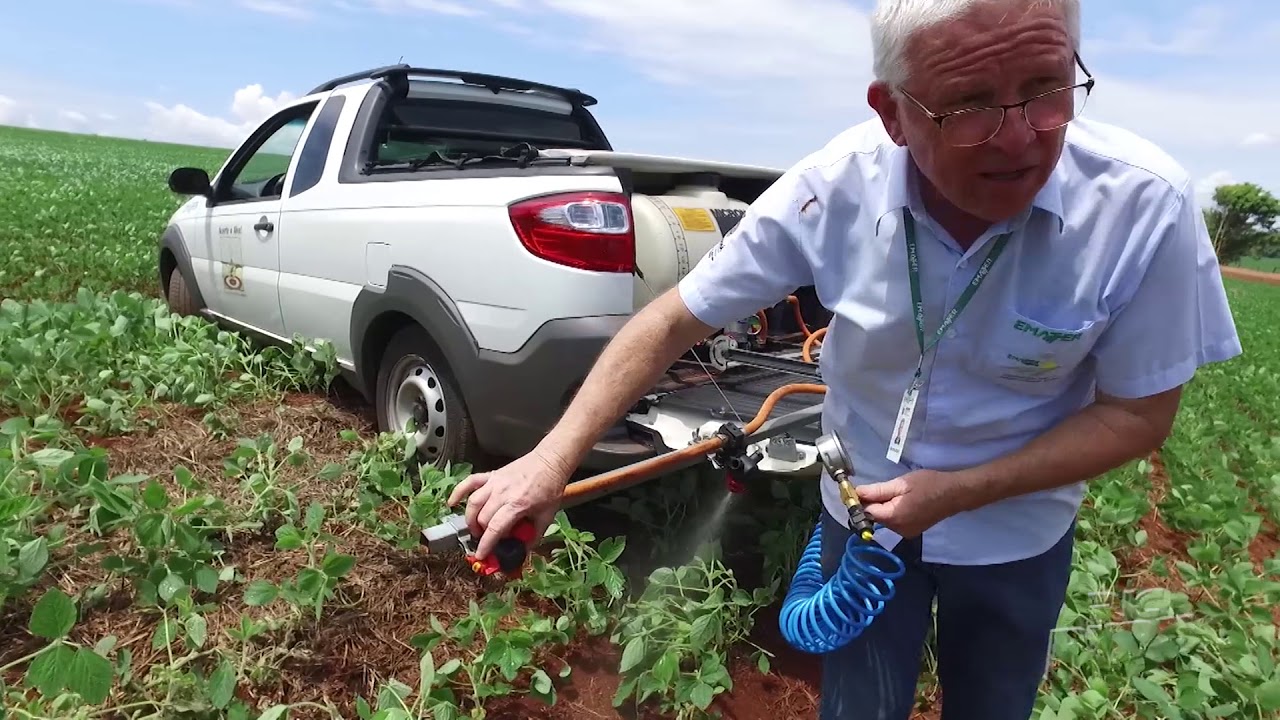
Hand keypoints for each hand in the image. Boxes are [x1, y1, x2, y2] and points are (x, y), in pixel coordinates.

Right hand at [446, 447, 572, 559]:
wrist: (549, 462)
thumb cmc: (549, 488)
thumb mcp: (546, 516)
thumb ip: (533, 536)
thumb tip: (520, 552)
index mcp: (517, 504)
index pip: (495, 528)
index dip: (486, 544)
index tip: (481, 556)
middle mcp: (502, 493)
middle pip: (482, 518)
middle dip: (481, 533)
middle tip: (486, 540)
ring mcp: (494, 482)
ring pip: (473, 503)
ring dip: (471, 519)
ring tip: (476, 529)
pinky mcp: (491, 475)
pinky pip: (469, 482)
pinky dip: (458, 492)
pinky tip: (452, 503)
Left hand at [855, 469, 965, 538]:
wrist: (955, 493)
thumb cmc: (929, 485)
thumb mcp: (901, 484)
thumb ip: (877, 490)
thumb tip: (857, 493)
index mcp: (894, 518)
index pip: (867, 513)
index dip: (861, 501)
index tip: (859, 489)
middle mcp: (899, 530)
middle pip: (875, 517)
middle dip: (874, 503)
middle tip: (883, 487)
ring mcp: (906, 533)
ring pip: (884, 520)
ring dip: (884, 507)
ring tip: (897, 493)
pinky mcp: (912, 531)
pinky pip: (895, 522)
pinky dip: (893, 511)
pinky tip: (902, 501)